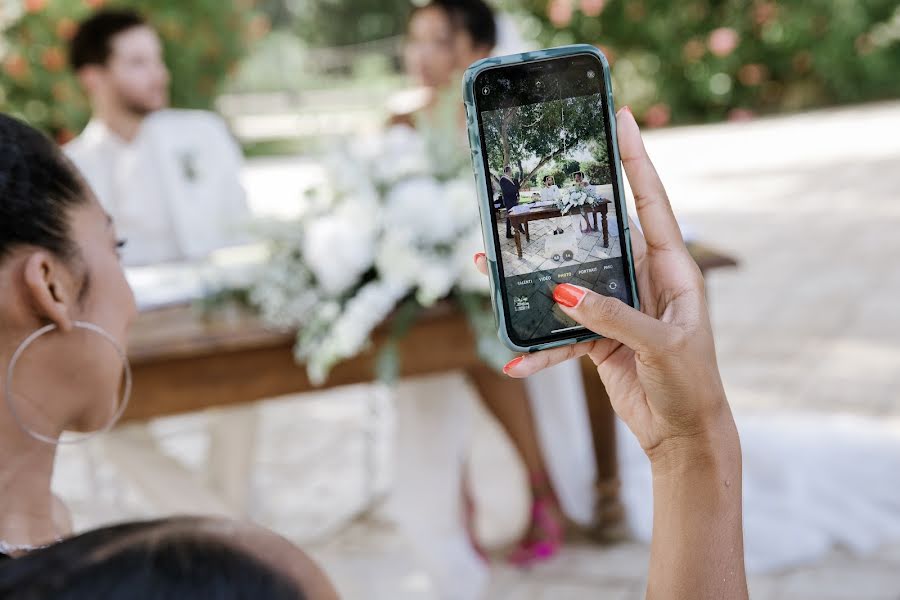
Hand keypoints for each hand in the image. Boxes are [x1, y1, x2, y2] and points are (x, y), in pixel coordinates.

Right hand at [475, 107, 732, 463]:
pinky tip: (515, 360)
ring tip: (489, 263)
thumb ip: (614, 316)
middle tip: (530, 184)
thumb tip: (563, 292)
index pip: (651, 203)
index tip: (621, 118)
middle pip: (597, 235)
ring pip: (567, 282)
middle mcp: (643, 280)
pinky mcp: (598, 337)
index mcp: (673, 269)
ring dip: (531, 279)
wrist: (683, 436)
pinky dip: (538, 348)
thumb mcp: (660, 346)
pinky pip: (560, 334)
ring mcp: (617, 308)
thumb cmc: (692, 385)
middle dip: (562, 213)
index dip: (636, 159)